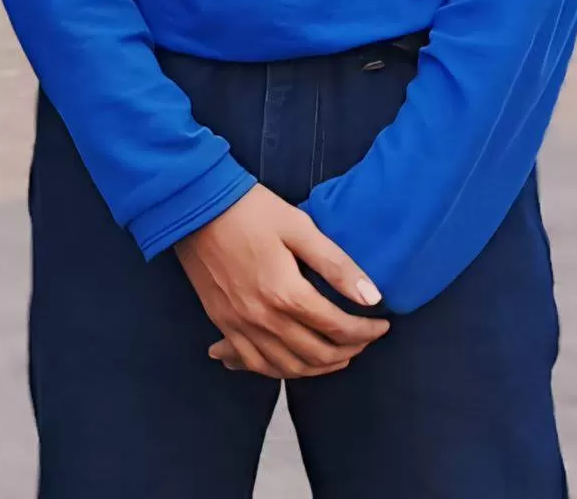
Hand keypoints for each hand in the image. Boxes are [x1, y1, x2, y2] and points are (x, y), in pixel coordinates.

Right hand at [173, 185, 385, 379]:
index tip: (383, 323)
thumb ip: (336, 265)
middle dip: (350, 351)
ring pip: (288, 367)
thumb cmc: (249, 210)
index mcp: (286, 293)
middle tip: (365, 339)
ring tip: (340, 355)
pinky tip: (295, 363)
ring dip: (319, 368)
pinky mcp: (222, 324)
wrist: (193, 205)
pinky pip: (255, 364)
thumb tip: (373, 297)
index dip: (367, 331)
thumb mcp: (299, 227)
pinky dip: (281, 371)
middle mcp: (263, 319)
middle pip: (317, 354)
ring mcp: (240, 326)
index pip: (338, 328)